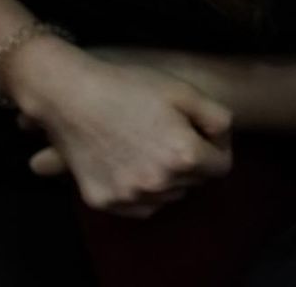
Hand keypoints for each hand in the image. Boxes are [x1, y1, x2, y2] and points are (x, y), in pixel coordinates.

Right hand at [7, 39, 232, 217]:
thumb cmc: (130, 88)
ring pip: (169, 196)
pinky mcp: (104, 202)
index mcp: (184, 156)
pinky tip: (132, 165)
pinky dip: (143, 193)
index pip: (222, 167)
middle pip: (195, 182)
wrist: (71, 97)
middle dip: (192, 162)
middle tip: (171, 135)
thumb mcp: (185, 92)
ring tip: (149, 148)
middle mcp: (159, 184)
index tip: (202, 134)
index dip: (216, 147)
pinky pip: (140, 207)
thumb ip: (217, 119)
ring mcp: (129, 196)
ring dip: (168, 179)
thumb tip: (224, 141)